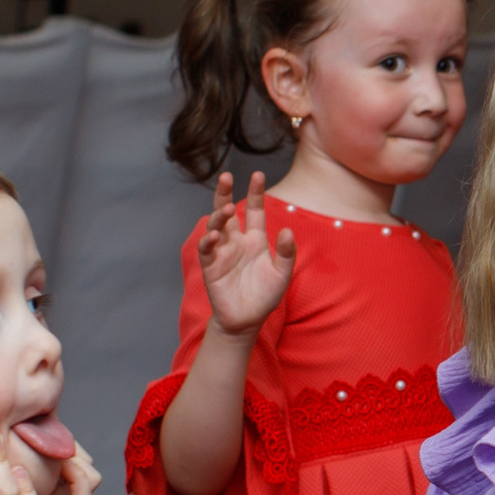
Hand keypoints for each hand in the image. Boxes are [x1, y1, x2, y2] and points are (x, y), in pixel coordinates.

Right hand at [196, 170, 295, 340]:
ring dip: (218, 216)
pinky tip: (214, 236)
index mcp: (255, 239)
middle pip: (227, 211)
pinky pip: (207, 249)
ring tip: (225, 209)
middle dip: (224, 193)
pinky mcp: (210, 266)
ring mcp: (222, 252)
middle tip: (226, 176)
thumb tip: (287, 231)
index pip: (254, 210)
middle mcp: (236, 241)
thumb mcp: (282, 274)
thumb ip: (286, 254)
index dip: (255, 193)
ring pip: (215, 226)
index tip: (258, 174)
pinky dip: (209, 241)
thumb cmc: (265, 296)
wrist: (247, 321)